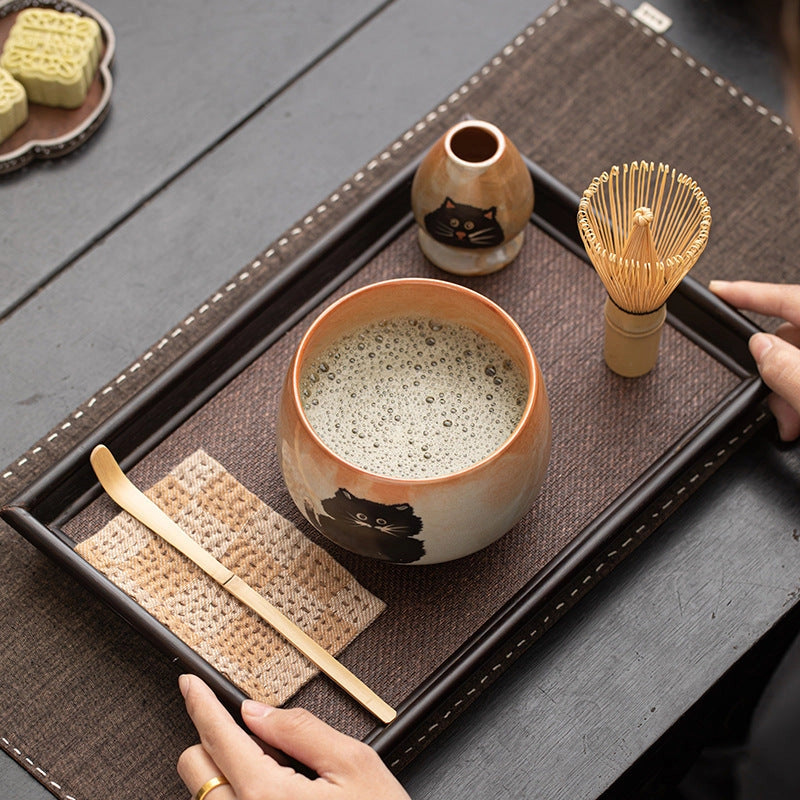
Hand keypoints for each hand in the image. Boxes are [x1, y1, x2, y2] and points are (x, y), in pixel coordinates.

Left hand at [177, 674, 410, 799]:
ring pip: (206, 793)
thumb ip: (301, 731)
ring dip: (229, 773)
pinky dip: (238, 796)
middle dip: (216, 740)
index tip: (189, 684)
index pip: (218, 737)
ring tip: (281, 778)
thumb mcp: (355, 766)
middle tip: (256, 737)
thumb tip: (257, 712)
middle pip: (194, 765)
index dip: (201, 702)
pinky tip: (276, 797)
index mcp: (267, 797)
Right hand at [709, 280, 799, 440]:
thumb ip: (786, 370)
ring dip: (786, 391)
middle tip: (770, 404)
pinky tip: (799, 423)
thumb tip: (759, 348)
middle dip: (771, 369)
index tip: (718, 291)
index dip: (748, 293)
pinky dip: (798, 397)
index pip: (788, 298)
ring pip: (799, 362)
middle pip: (792, 336)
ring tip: (789, 424)